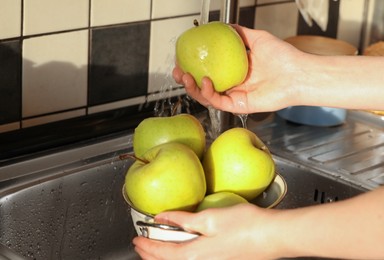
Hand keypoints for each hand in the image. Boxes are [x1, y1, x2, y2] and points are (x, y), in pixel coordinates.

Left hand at [132, 204, 281, 259]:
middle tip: (141, 247)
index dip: (147, 245)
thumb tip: (163, 217)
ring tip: (156, 251)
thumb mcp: (210, 218)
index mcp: (194, 255)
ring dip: (164, 258)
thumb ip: (184, 219)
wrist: (273, 237)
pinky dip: (180, 258)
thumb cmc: (245, 227)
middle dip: (151, 256)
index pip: (162, 252)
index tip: (136, 239)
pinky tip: (184, 251)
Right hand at [174, 25, 303, 113]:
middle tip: (177, 71)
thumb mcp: (257, 38)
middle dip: (186, 80)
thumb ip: (240, 33)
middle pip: (203, 85)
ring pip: (206, 96)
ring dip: (192, 88)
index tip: (182, 57)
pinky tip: (205, 81)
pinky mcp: (238, 106)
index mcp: (234, 71)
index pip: (208, 70)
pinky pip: (218, 102)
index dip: (193, 66)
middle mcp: (232, 84)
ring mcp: (234, 96)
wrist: (297, 73)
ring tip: (184, 76)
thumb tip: (224, 26)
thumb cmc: (283, 57)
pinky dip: (208, 93)